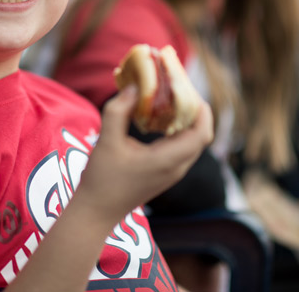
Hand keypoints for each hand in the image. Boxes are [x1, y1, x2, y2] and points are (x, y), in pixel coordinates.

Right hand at [76, 85, 213, 225]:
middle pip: (200, 135)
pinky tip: (159, 119)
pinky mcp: (165, 175)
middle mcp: (176, 168)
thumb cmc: (102, 179)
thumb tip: (134, 87)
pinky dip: (177, 131)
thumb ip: (119, 110)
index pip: (201, 133)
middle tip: (177, 89)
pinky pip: (181, 148)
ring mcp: (172, 173)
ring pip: (191, 142)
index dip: (201, 109)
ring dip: (186, 120)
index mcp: (167, 161)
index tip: (187, 89)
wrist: (96, 212)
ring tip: (169, 99)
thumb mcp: (107, 141)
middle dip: (194, 110)